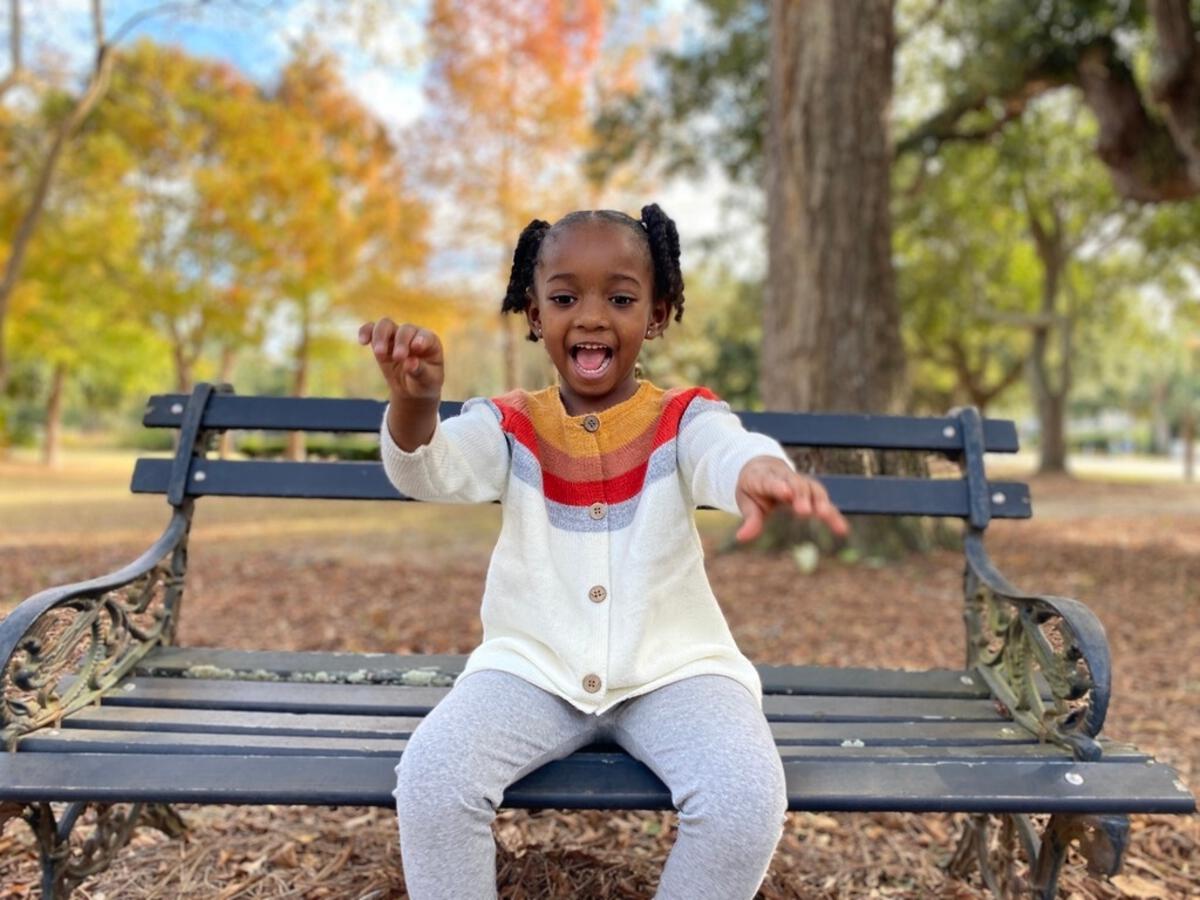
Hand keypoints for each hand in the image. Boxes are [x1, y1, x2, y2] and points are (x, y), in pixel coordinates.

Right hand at [358, 319, 444, 400]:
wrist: (411, 389)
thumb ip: (420, 371)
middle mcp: (413, 335)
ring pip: (386, 325)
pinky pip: (371, 329)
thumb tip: (410, 363)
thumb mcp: (427, 382)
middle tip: (398, 358)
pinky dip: (366, 332)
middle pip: (405, 329)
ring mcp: (396, 336)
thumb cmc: (424, 383)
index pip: (425, 336)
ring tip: (379, 354)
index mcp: (430, 342)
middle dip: (401, 342)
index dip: (421, 339)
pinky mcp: (381, 341)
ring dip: (381, 336)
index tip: (415, 347)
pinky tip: (363, 341)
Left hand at [734, 456, 849, 542]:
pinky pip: (824, 502)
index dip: (779, 486)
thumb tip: (741, 538)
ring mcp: (802, 483)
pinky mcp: (813, 493)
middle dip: (802, 496)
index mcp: (765, 477)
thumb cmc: (753, 487)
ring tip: (826, 515)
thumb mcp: (746, 501)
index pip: (772, 481)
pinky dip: (833, 514)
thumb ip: (749, 519)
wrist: (764, 466)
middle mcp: (786, 477)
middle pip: (796, 484)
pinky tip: (842, 529)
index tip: (785, 492)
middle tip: (804, 510)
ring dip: (821, 502)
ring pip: (814, 489)